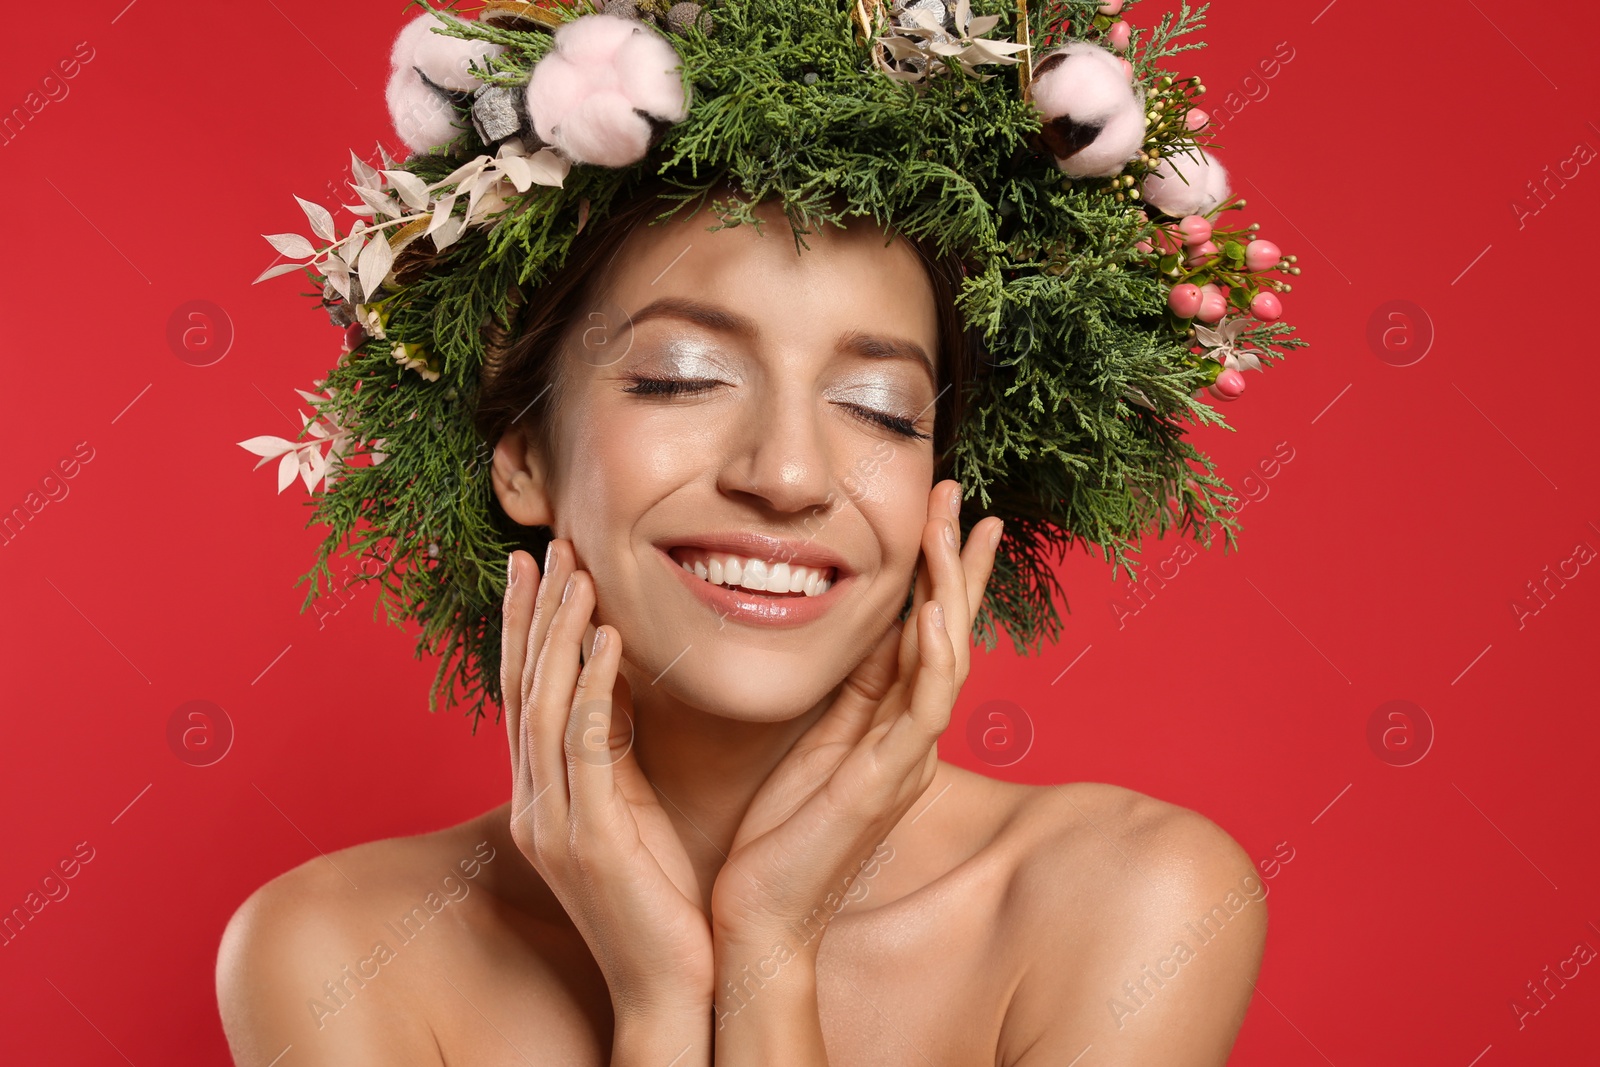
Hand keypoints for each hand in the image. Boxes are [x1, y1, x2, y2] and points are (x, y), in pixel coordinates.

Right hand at [501, 540, 714, 1021]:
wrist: (669, 991)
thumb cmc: (659, 905)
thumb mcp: (628, 821)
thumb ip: (613, 763)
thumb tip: (617, 698)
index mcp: (544, 802)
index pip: (524, 698)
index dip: (526, 631)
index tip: (534, 569)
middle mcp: (537, 807)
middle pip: (521, 691)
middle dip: (531, 616)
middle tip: (542, 548)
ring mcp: (557, 825)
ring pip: (545, 708)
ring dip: (560, 635)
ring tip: (577, 574)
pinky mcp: (591, 840)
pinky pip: (586, 748)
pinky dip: (592, 688)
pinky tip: (608, 640)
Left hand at [709, 480, 1002, 955]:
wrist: (755, 924)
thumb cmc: (770, 842)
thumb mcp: (803, 747)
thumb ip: (830, 697)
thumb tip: (828, 630)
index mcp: (885, 728)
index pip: (922, 633)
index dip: (939, 573)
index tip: (946, 511)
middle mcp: (908, 739)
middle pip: (949, 632)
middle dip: (957, 562)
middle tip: (965, 496)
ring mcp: (904, 761)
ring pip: (947, 658)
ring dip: (952, 589)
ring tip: (956, 527)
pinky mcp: (884, 785)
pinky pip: (922, 710)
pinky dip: (930, 658)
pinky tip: (929, 610)